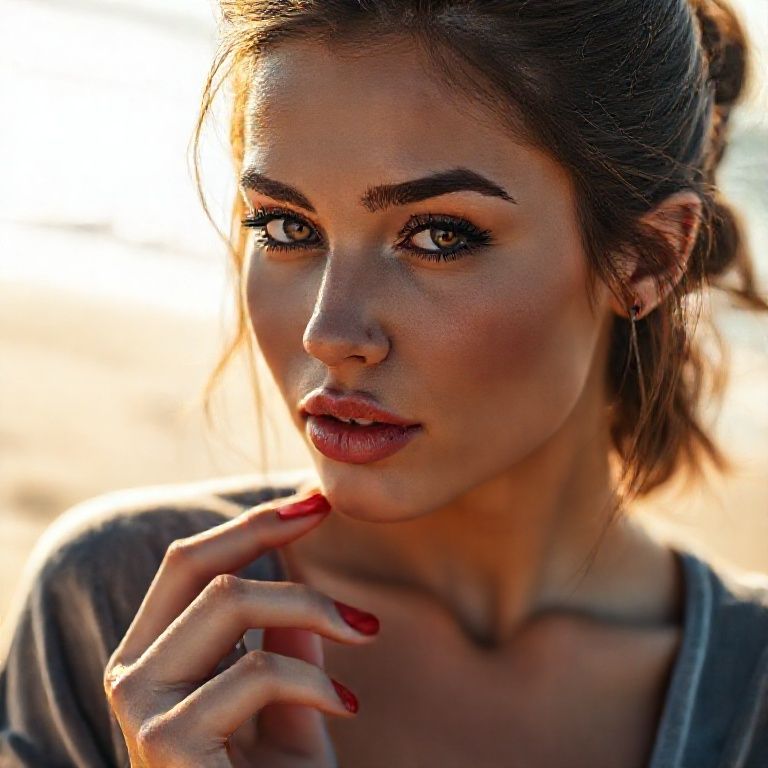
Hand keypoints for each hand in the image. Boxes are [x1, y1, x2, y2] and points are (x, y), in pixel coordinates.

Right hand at [103, 488, 378, 766]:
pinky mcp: (165, 740)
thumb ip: (285, 645)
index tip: (313, 501)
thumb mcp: (289, 707)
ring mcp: (142, 705)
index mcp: (157, 656)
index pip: (191, 566)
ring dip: (312, 605)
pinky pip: (256, 670)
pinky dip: (316, 681)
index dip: (250, 524)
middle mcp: (134, 671)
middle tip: (324, 509)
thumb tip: (298, 580)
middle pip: (190, 562)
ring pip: (230, 600)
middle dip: (261, 525)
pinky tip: (346, 709)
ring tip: (365, 633)